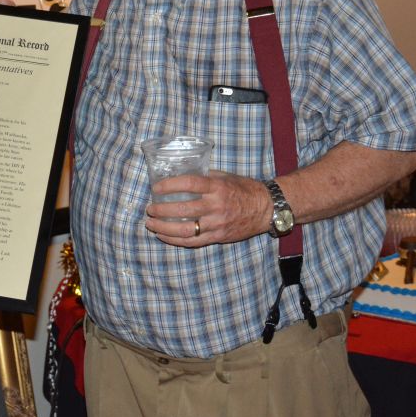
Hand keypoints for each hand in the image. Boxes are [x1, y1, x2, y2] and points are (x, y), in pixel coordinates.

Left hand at [145, 171, 266, 247]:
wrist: (266, 209)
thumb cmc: (244, 189)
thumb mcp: (225, 177)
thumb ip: (205, 177)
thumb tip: (181, 175)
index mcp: (217, 187)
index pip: (189, 184)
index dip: (169, 185)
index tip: (156, 188)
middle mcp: (216, 205)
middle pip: (182, 209)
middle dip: (161, 210)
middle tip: (150, 208)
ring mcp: (217, 223)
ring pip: (184, 229)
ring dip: (163, 227)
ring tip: (150, 224)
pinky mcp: (218, 237)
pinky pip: (193, 241)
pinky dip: (175, 240)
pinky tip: (163, 236)